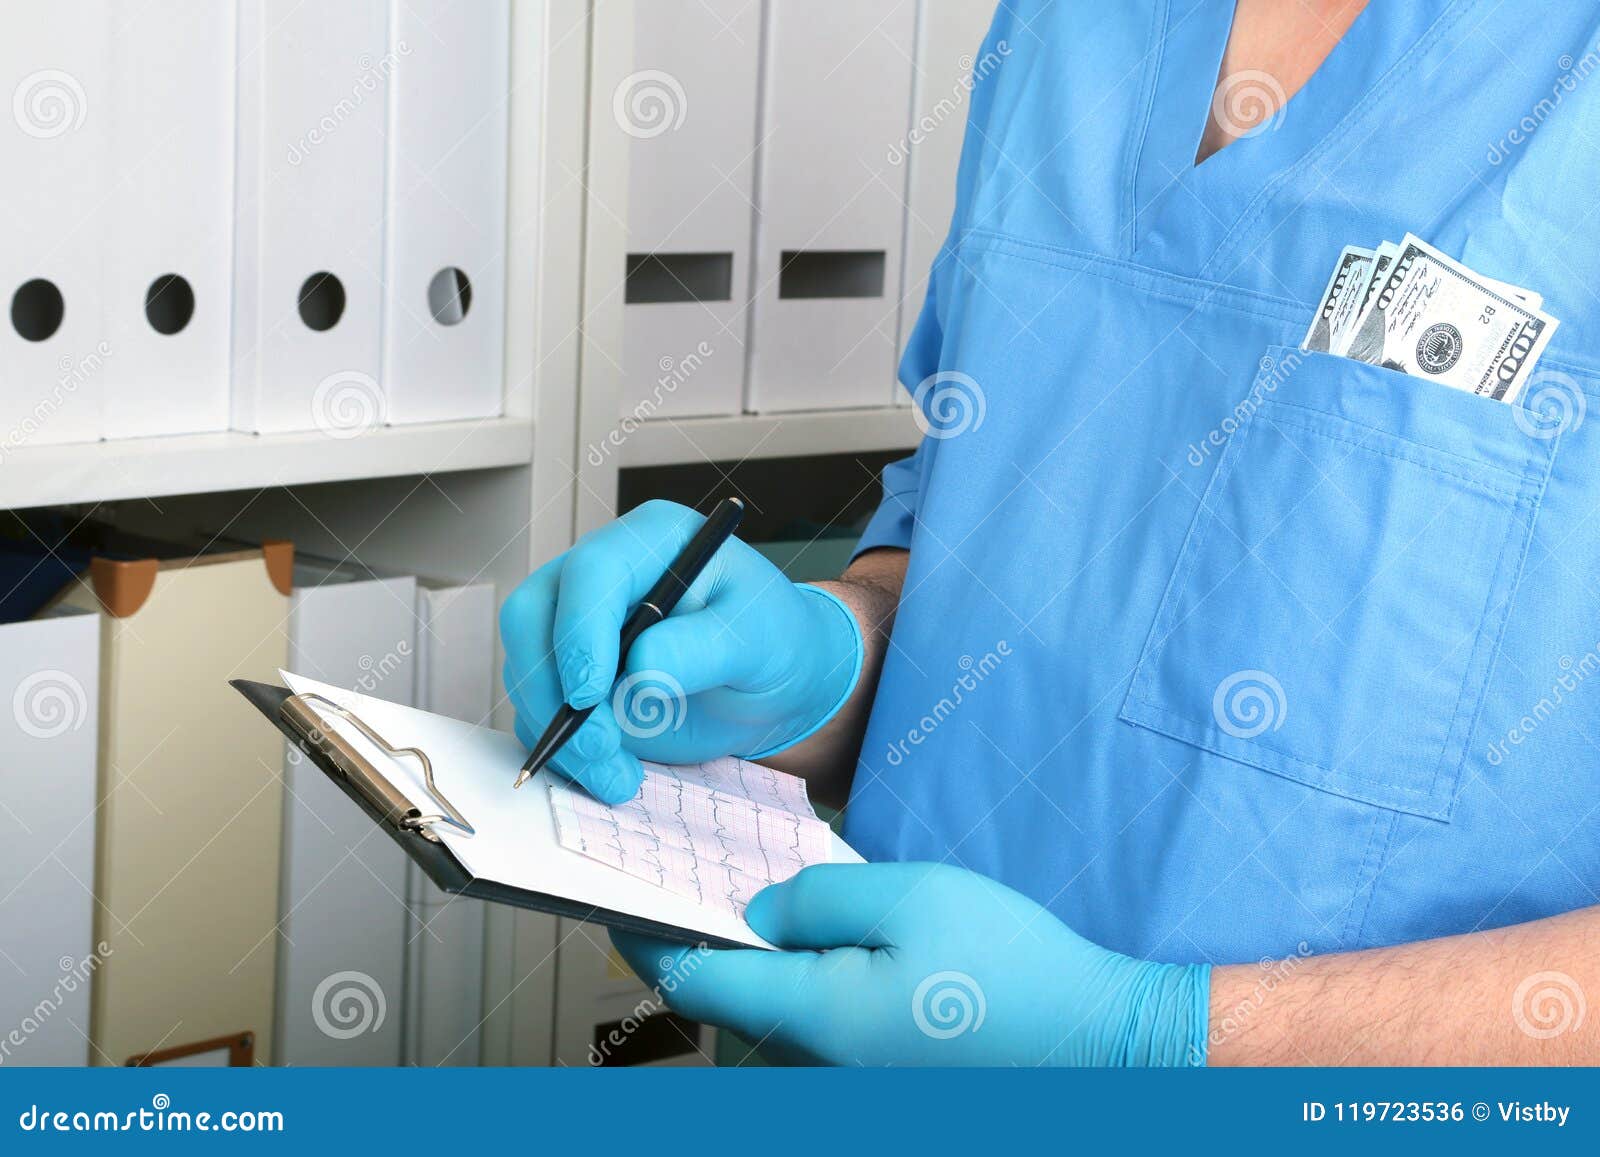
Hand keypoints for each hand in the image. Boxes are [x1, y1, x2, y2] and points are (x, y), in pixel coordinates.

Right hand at [499, 500, 862, 802]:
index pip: (589, 572)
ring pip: (528, 672)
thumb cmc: (771, 640)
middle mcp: (599, 579)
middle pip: (532, 616)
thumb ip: (705, 648)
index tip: (591, 692)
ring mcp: (576, 628)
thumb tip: (641, 668)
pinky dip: (564, 753)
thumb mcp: (759, 639)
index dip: (579, 631)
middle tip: (600, 745)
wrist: (770, 684)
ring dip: (561, 734)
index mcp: (647, 543)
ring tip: (621, 777)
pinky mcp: (571, 679)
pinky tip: (612, 775)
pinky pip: (539, 713)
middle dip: (552, 688)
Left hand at [612, 862, 1210, 1065]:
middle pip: (726, 1000)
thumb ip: (817, 897)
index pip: (692, 977)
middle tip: (695, 878)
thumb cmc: (1012, 972)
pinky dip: (797, 982)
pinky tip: (826, 941)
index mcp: (810, 1016)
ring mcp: (844, 1080)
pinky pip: (810, 1028)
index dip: (645, 933)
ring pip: (769, 1015)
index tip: (615, 895)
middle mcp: (813, 1064)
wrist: (1095, 1047)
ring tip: (763, 898)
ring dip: (753, 962)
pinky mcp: (875, 1078)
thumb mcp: (910, 898)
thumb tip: (758, 908)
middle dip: (702, 942)